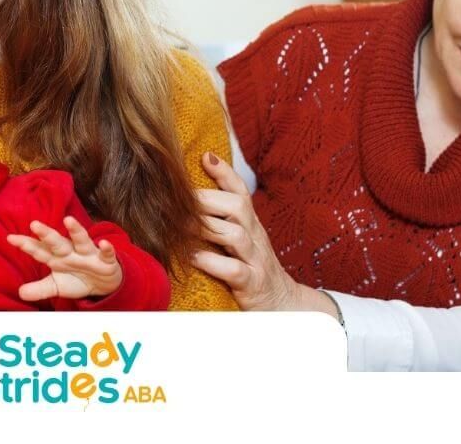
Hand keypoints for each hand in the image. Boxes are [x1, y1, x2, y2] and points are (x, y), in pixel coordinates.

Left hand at [7, 217, 123, 300]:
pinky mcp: (105, 260)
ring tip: (69, 220)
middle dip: (46, 234)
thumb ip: (39, 289)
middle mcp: (71, 252)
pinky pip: (107, 254)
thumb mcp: (56, 287)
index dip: (26, 244)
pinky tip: (103, 244)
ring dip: (76, 230)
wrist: (103, 284)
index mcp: (57, 258)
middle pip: (57, 242)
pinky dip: (107, 249)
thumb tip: (20, 293)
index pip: (39, 250)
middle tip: (34, 224)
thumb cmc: (77, 279)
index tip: (10, 238)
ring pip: (81, 240)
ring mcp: (88, 255)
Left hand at [189, 152, 298, 310]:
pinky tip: (192, 257)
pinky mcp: (252, 284)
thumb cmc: (252, 268)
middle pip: (237, 206)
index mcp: (251, 224)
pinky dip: (212, 262)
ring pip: (236, 234)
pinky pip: (234, 269)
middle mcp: (255, 237)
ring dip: (206, 227)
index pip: (241, 192)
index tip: (205, 156)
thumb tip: (186, 202)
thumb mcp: (240, 240)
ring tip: (180, 225)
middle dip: (207, 198)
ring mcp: (256, 260)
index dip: (225, 173)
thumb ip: (220, 221)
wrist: (283, 304)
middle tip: (178, 198)